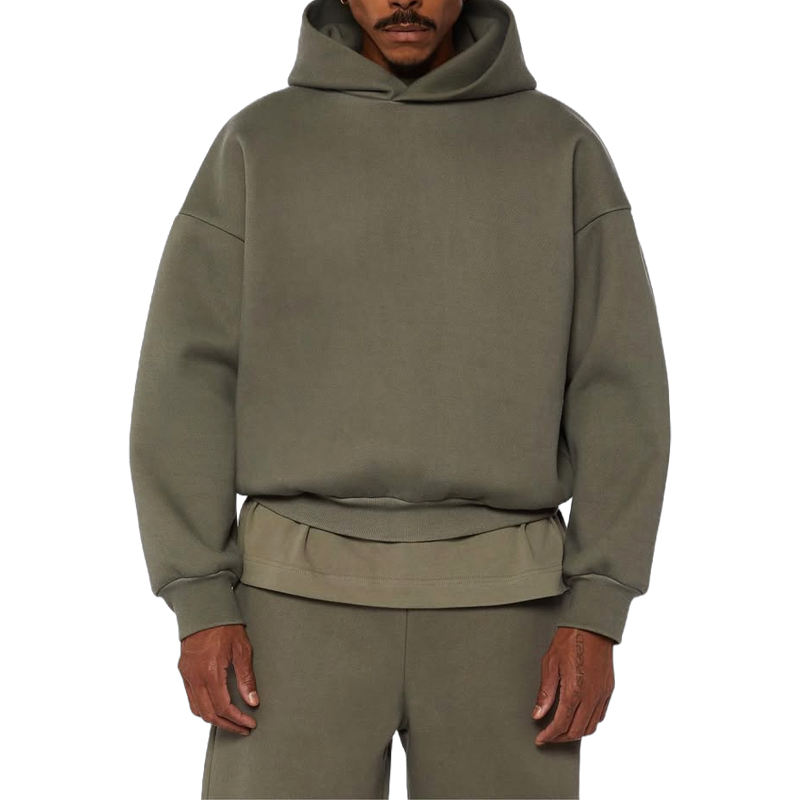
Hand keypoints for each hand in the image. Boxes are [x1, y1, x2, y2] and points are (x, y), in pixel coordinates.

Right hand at [178, 623, 259, 734]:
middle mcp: (195, 677)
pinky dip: (203, 708)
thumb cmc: (225, 626)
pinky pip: (191, 698)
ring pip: (197, 709)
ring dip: (214, 719)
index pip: (223, 707)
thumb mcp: (242, 649)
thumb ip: (246, 677)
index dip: (238, 719)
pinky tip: (216, 708)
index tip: (250, 723)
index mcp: (211, 672)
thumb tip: (252, 701)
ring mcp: (187, 675)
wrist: (204, 610)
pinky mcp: (184, 672)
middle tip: (243, 728)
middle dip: (227, 725)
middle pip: (209, 714)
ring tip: (231, 721)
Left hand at [531, 626, 614, 744]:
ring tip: (561, 729)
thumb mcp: (550, 664)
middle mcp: (591, 696)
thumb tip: (538, 714)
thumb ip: (545, 693)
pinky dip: (588, 722)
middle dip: (561, 738)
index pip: (561, 724)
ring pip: (591, 727)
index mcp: (575, 691)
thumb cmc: (569, 640)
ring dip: (575, 732)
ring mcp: (602, 694)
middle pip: (577, 731)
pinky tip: (577, 716)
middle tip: (548, 736)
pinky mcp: (608, 689)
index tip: (540, 739)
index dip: (549, 735)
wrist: (592, 626)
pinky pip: (600, 715)